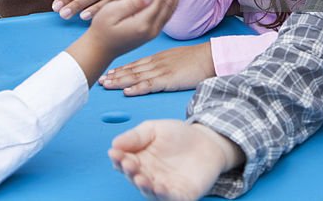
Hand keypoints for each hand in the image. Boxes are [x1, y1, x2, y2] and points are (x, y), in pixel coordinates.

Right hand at [66, 0, 181, 84]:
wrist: (101, 49)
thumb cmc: (101, 28)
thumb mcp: (111, 13)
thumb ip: (131, 3)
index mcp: (143, 24)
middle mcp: (153, 29)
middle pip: (170, 3)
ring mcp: (155, 32)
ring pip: (172, 8)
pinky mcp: (153, 31)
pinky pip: (168, 13)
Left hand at [99, 42, 214, 95]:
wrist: (210, 57)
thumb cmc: (196, 59)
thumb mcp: (176, 58)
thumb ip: (164, 64)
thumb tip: (157, 72)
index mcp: (158, 58)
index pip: (134, 64)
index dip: (120, 69)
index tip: (108, 73)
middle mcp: (156, 63)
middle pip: (131, 70)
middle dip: (114, 75)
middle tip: (100, 80)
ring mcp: (161, 71)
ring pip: (136, 77)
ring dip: (119, 81)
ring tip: (106, 85)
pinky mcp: (169, 79)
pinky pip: (150, 85)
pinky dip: (137, 89)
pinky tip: (127, 92)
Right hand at [109, 121, 242, 200]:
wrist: (207, 141)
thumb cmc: (178, 135)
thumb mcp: (154, 129)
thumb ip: (135, 136)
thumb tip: (114, 144)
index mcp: (139, 160)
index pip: (124, 163)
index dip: (118, 159)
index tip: (115, 153)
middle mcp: (149, 176)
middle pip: (134, 178)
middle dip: (130, 172)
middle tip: (128, 164)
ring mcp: (164, 187)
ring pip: (150, 192)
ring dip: (144, 187)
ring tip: (141, 178)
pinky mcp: (181, 195)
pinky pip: (171, 199)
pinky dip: (165, 196)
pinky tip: (160, 188)